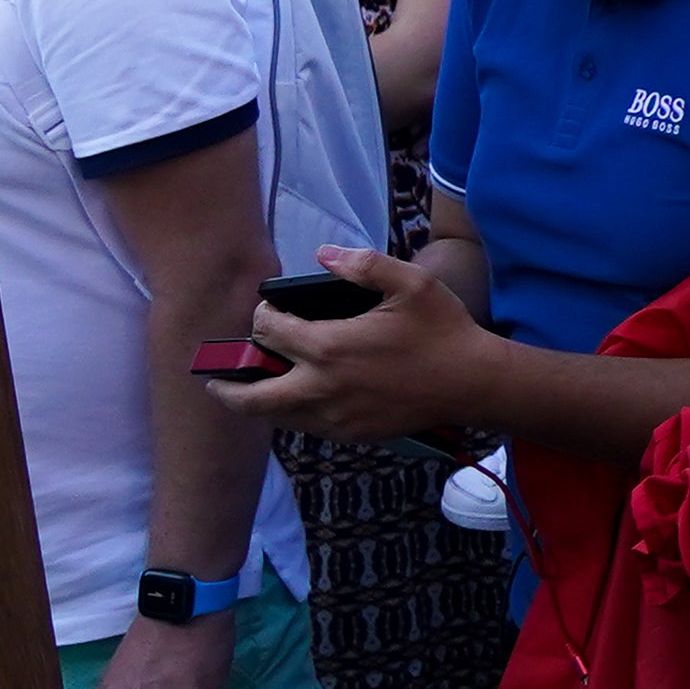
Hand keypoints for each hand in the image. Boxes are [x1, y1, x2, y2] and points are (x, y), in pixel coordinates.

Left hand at [237, 243, 496, 447]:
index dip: (263, 316)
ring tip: (252, 387)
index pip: (269, 333)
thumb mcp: (411, 283)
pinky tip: (299, 398)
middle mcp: (322, 388)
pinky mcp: (350, 434)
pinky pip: (306, 427)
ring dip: (259, 401)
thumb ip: (363, 264)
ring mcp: (335, 417)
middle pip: (252, 397)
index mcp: (330, 347)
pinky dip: (292, 413)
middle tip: (216, 376)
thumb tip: (323, 254)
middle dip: (226, 386)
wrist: (472, 383)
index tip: (270, 309)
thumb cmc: (442, 330)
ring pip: (276, 417)